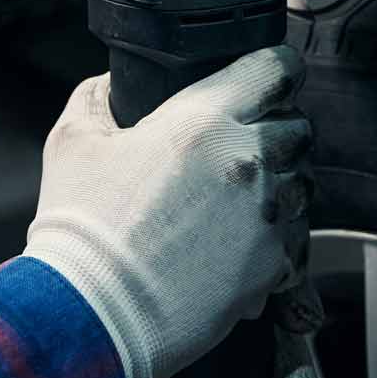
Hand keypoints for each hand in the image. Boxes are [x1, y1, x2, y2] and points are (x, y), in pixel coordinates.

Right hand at [21, 45, 314, 377]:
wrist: (92, 311)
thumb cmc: (82, 227)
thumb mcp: (74, 142)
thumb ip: (98, 99)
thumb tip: (111, 86)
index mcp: (204, 119)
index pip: (276, 67)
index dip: (276, 67)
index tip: (269, 75)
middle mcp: (248, 161)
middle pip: (298, 126)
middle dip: (277, 127)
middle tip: (240, 143)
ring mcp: (266, 216)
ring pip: (302, 183)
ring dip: (279, 183)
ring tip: (237, 199)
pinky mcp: (272, 266)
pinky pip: (293, 238)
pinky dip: (273, 237)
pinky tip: (234, 243)